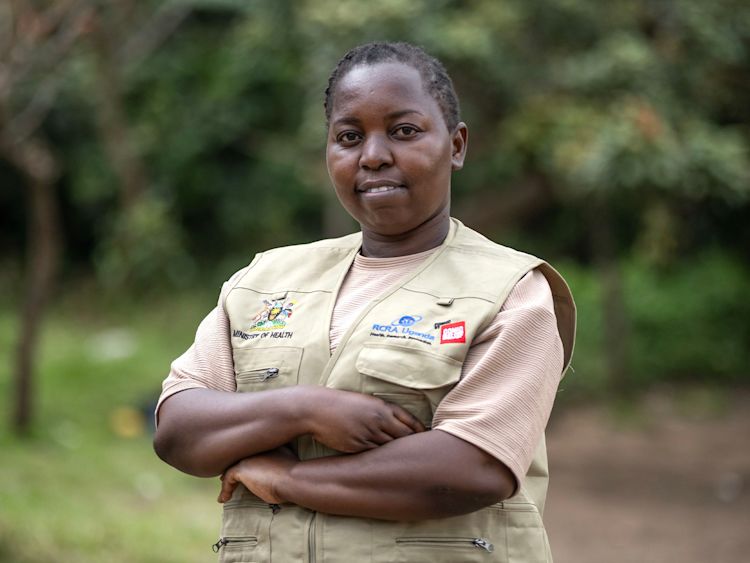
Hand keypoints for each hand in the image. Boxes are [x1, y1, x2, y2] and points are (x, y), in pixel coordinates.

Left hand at [218, 446, 297, 503]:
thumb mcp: (288, 460)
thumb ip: (280, 458)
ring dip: (227, 479)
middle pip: (240, 457)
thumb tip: (279, 468)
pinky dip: (225, 489)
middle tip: (228, 480)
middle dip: (234, 468)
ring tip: (226, 491)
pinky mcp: (241, 468)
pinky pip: (228, 479)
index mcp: (266, 444)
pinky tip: (224, 499)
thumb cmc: (294, 474)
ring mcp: (247, 456)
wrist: (293, 478)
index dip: (247, 462)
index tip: (244, 473)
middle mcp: (255, 446)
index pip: (251, 451)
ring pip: (232, 467)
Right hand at [304, 387, 425, 452]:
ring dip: (398, 453)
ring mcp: (369, 433)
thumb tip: (398, 423)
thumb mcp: (365, 402)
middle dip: (413, 444)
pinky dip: (381, 458)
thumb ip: (382, 411)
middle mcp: (378, 419)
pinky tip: (386, 463)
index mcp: (382, 406)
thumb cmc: (342, 404)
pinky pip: (375, 454)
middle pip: (405, 436)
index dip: (420, 430)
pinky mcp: (358, 446)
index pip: (410, 420)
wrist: (317, 409)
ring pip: (391, 447)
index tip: (427, 437)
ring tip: (408, 461)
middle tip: (423, 453)